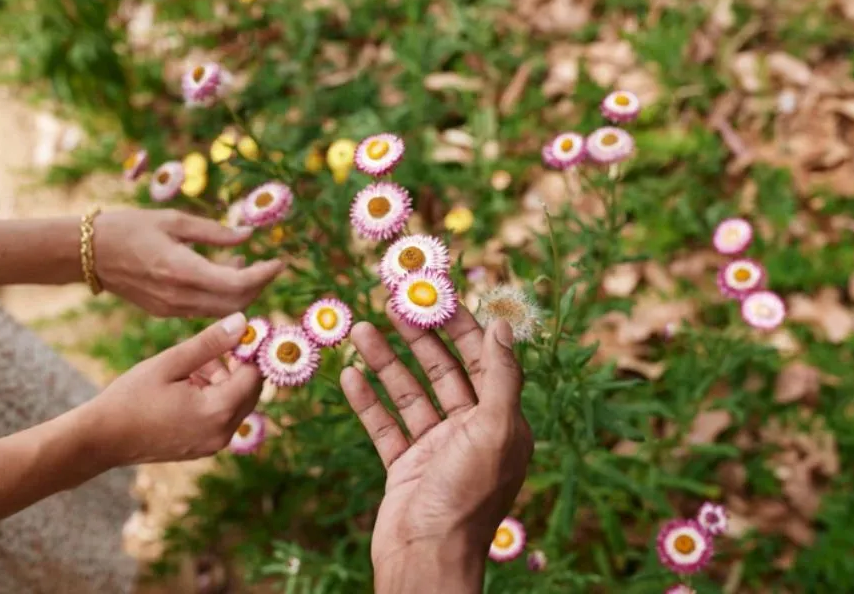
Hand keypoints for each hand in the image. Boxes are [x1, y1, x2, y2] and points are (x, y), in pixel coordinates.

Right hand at [75, 312, 262, 466]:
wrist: (101, 440)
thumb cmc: (131, 398)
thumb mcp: (170, 362)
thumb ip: (210, 343)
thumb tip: (242, 322)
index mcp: (218, 410)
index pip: (254, 375)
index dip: (249, 351)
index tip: (238, 332)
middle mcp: (223, 432)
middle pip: (250, 391)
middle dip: (235, 366)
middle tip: (207, 349)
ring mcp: (214, 444)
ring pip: (235, 403)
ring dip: (221, 381)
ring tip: (188, 367)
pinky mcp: (203, 448)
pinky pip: (221, 418)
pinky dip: (213, 398)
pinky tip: (185, 386)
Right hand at [93, 209, 283, 316]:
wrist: (87, 254)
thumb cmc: (129, 228)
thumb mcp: (174, 220)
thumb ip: (214, 232)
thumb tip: (249, 235)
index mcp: (182, 270)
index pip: (238, 283)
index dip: (265, 274)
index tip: (280, 261)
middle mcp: (179, 296)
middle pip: (236, 303)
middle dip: (259, 285)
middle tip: (268, 264)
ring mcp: (172, 309)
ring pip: (222, 311)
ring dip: (242, 292)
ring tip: (242, 263)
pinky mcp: (166, 312)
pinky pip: (205, 310)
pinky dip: (222, 296)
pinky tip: (221, 272)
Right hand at [340, 307, 532, 592]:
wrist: (425, 557)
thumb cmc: (466, 496)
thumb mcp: (493, 431)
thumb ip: (501, 377)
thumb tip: (504, 325)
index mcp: (500, 422)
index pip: (483, 360)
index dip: (462, 326)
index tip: (438, 295)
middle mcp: (470, 432)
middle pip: (444, 371)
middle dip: (419, 337)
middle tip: (393, 303)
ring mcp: (435, 449)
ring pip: (409, 394)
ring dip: (386, 362)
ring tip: (360, 329)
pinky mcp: (405, 466)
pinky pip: (385, 425)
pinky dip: (368, 400)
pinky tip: (349, 375)